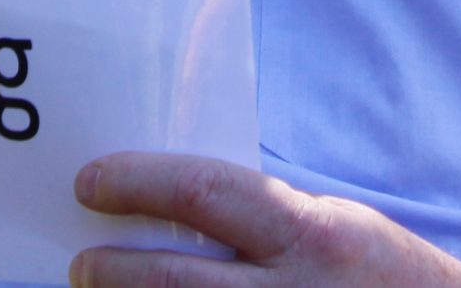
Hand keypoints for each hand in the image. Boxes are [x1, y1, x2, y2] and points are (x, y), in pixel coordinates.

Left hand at [70, 153, 460, 287]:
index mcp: (307, 233)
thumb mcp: (327, 219)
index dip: (136, 183)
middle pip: (173, 282)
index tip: (90, 183)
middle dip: (113, 271)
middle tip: (84, 263)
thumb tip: (165, 201)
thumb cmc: (375, 268)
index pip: (202, 191)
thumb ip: (257, 213)